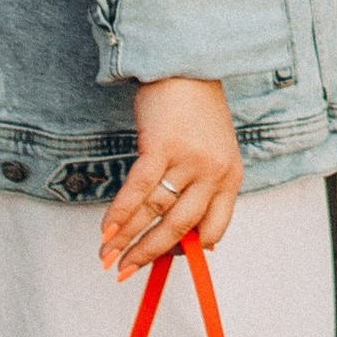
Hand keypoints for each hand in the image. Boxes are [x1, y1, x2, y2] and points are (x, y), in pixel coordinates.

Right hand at [98, 76, 243, 279]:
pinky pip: (138, 190)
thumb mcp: (214, 149)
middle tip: (124, 273)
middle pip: (179, 229)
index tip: (164, 262)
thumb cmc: (196, 109)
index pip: (214, 229)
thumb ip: (205, 187)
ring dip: (126, 238)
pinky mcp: (162, 147)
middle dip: (148, 254)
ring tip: (106, 257)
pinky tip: (105, 230)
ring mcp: (189, 160)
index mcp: (231, 177)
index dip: (187, 251)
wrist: (186, 63)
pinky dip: (119, 213)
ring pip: (154, 212)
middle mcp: (214, 173)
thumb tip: (190, 236)